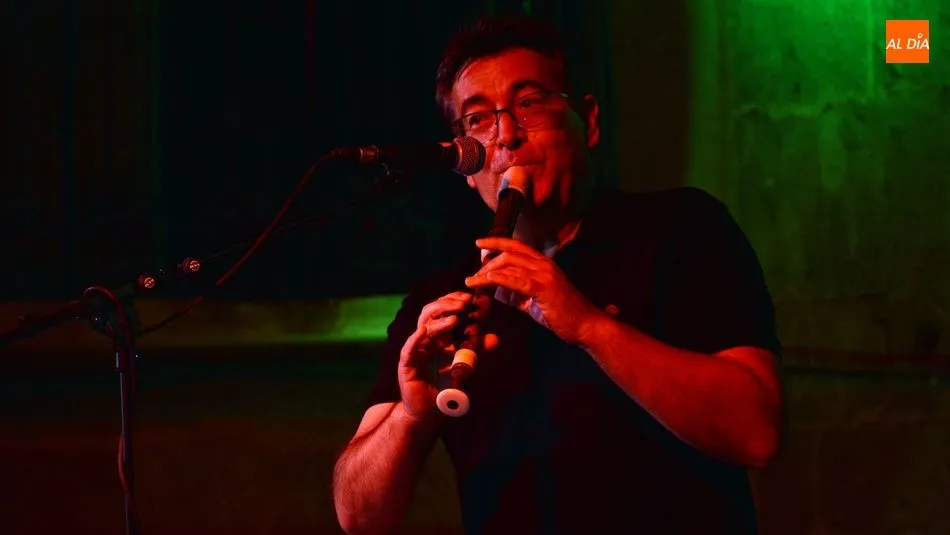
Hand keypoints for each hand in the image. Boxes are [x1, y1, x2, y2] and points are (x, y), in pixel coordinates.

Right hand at [398, 291, 498, 421]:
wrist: (429, 413)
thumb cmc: (446, 389)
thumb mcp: (466, 368)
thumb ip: (477, 352)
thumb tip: (494, 338)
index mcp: (438, 337)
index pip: (443, 311)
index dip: (454, 301)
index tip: (470, 298)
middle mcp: (425, 340)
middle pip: (431, 312)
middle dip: (447, 304)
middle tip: (464, 302)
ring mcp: (415, 350)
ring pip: (423, 326)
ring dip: (439, 320)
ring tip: (456, 318)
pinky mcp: (406, 364)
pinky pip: (409, 349)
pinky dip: (416, 338)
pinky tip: (424, 331)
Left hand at [464, 237, 602, 345]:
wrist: (584, 326)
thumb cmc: (560, 314)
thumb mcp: (533, 301)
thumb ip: (516, 293)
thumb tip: (495, 289)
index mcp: (543, 264)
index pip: (517, 246)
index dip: (497, 242)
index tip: (479, 244)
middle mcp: (544, 264)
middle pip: (509, 253)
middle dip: (487, 261)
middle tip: (473, 274)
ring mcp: (545, 275)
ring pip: (510, 265)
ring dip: (487, 272)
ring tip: (472, 280)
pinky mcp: (544, 289)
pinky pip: (518, 280)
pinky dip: (500, 279)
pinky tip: (487, 280)